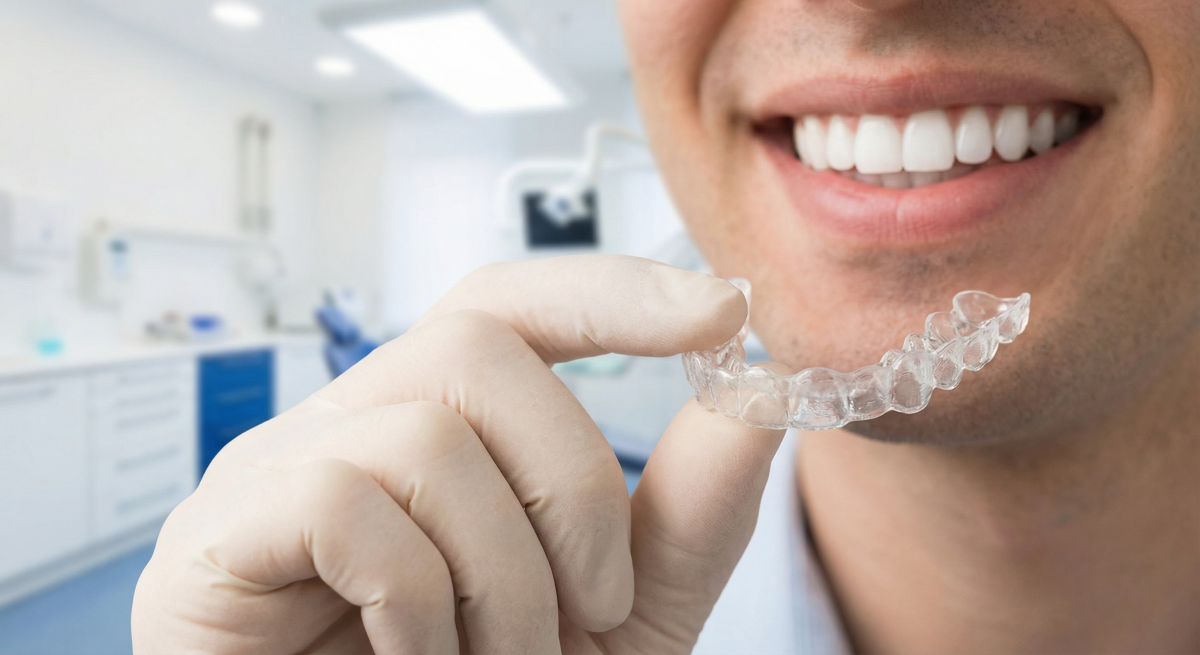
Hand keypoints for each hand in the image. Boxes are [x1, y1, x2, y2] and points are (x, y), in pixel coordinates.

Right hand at [132, 255, 786, 653]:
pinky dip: (418, 598)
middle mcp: (347, 426)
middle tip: (593, 608)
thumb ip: (686, 514)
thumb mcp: (618, 613)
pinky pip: (341, 501)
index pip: (505, 305)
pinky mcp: (214, 540)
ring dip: (504, 569)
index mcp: (433, 430)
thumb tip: (757, 394)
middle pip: (474, 341)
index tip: (720, 312)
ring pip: (424, 428)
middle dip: (570, 481)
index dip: (607, 289)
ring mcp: (269, 475)